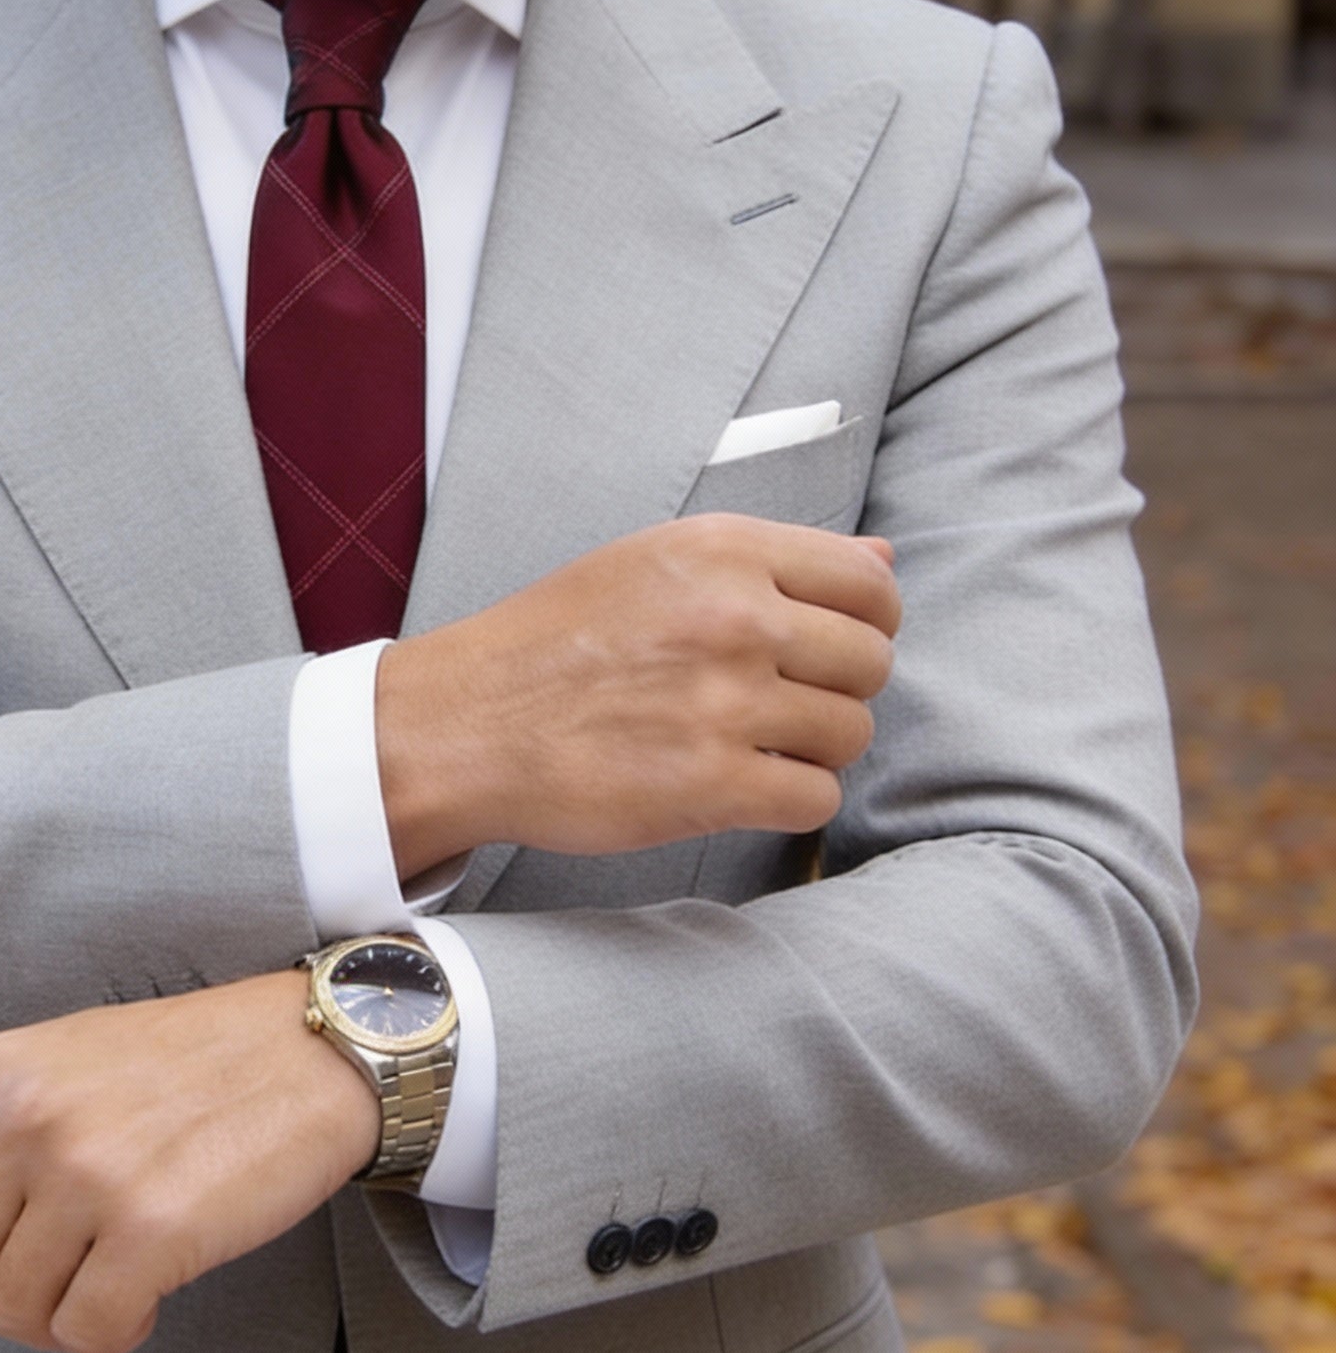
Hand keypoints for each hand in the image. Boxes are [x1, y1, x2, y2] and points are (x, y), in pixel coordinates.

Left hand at [0, 971, 378, 1352]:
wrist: (313, 1051)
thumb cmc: (198, 1063)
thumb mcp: (70, 1060)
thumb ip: (1, 1131)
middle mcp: (26, 1117)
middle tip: (54, 1299)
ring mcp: (86, 1172)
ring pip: (14, 1311)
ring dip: (59, 1323)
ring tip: (113, 1285)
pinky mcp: (151, 1228)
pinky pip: (87, 1333)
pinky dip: (113, 1337)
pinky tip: (147, 1302)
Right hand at [377, 514, 900, 876]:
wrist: (466, 723)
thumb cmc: (554, 641)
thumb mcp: (653, 563)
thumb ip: (771, 561)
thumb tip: (886, 559)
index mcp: (723, 550)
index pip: (871, 585)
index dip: (867, 623)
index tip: (828, 647)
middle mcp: (733, 617)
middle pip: (871, 663)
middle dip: (838, 689)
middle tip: (778, 704)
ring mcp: (725, 702)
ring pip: (850, 733)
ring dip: (813, 749)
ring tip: (751, 745)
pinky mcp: (711, 785)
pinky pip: (815, 799)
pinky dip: (789, 801)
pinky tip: (739, 787)